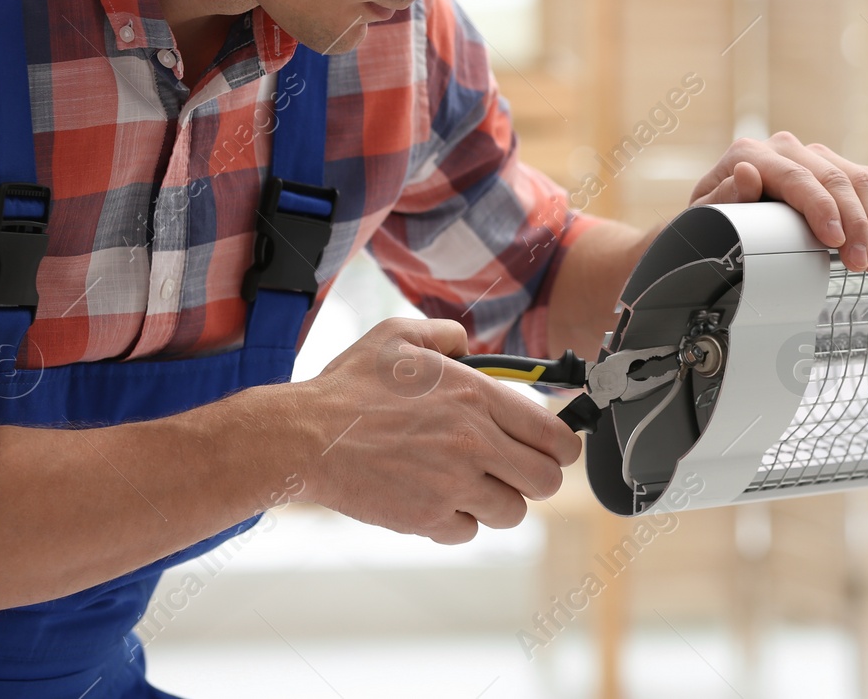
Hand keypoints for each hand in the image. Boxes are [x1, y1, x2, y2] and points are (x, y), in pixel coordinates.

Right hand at [290, 318, 580, 543]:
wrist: (305, 437)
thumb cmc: (349, 386)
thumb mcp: (399, 334)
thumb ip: (446, 335)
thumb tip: (469, 345)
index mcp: (476, 397)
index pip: (553, 435)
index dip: (562, 446)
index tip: (555, 449)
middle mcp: (473, 443)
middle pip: (545, 481)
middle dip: (536, 477)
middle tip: (514, 469)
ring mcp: (452, 485)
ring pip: (512, 512)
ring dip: (497, 501)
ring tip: (470, 484)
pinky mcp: (427, 518)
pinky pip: (467, 532)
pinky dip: (457, 522)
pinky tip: (435, 499)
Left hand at [689, 132, 867, 271]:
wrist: (720, 215)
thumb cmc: (714, 219)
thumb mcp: (706, 215)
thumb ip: (725, 198)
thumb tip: (747, 174)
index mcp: (750, 154)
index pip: (796, 177)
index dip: (821, 208)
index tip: (835, 239)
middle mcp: (785, 148)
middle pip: (834, 179)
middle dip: (855, 224)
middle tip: (861, 263)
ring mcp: (813, 156)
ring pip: (860, 179)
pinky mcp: (835, 167)